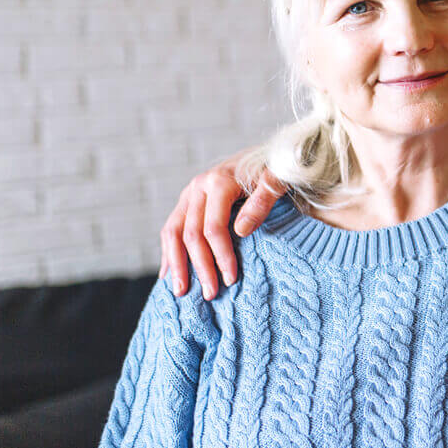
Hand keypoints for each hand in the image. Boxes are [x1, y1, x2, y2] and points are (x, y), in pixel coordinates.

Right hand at [158, 154, 284, 298]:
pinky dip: (169, 252)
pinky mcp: (188, 200)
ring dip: (177, 264)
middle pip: (190, 234)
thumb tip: (240, 231)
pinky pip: (171, 228)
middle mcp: (198, 186)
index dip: (221, 255)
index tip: (231, 280)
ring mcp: (190, 193)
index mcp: (219, 181)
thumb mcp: (279, 179)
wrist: (270, 152)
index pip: (213, 228)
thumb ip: (263, 201)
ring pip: (173, 232)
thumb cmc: (278, 168)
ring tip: (180, 293)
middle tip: (210, 295)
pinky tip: (169, 274)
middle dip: (199, 267)